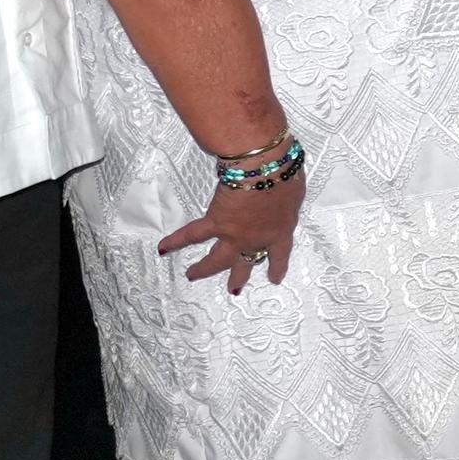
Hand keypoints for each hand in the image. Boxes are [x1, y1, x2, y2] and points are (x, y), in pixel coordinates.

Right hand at [160, 167, 302, 296]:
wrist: (266, 169)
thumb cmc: (285, 174)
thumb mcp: (295, 191)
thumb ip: (288, 200)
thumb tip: (283, 194)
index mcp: (281, 231)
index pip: (280, 254)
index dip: (277, 267)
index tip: (274, 278)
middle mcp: (257, 239)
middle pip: (246, 263)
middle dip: (239, 277)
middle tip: (234, 290)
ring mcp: (235, 235)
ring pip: (217, 259)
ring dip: (203, 269)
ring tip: (192, 275)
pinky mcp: (216, 223)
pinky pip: (193, 234)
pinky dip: (177, 241)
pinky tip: (163, 248)